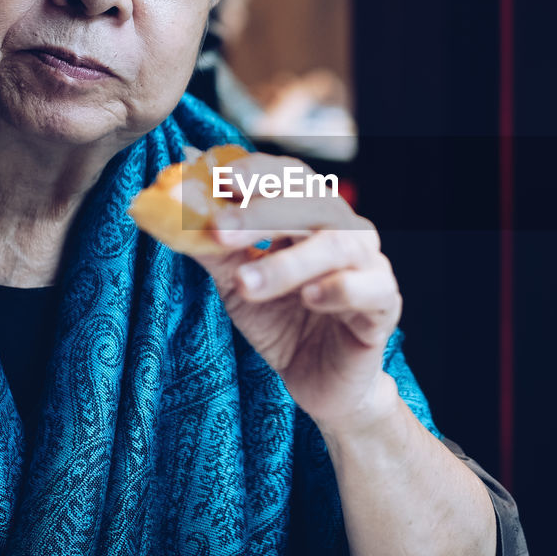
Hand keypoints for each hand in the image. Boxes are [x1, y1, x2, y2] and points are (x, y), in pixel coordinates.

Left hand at [189, 153, 401, 428]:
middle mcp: (346, 230)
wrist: (317, 382)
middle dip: (261, 213)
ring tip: (246, 284)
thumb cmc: (282, 321)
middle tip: (218, 229)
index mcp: (312, 214)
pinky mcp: (385, 305)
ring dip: (288, 261)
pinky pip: (370, 289)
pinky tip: (310, 297)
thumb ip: (212, 246)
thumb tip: (171, 201)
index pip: (289, 177)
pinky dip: (340, 289)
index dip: (256, 173)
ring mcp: (370, 265)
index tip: (215, 179)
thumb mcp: (237, 282)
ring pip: (336, 246)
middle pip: (312, 203)